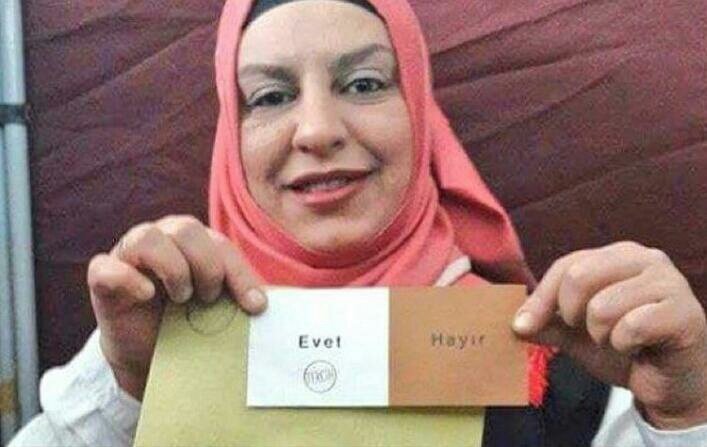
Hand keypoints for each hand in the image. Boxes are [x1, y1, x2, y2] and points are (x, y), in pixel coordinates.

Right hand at [87, 215, 266, 399]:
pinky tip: (147, 295)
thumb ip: (243, 298)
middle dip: (207, 266)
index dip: (241, 274)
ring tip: (182, 299)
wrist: (151, 355)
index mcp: (194, 240)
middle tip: (209, 299)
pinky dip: (127, 279)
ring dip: (173, 269)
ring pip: (147, 237)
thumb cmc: (189, 323)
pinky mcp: (103, 279)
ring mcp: (128, 255)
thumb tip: (272, 302)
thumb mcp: (222, 309)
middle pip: (186, 228)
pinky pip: (106, 267)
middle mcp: (162, 238)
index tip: (256, 306)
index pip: (221, 245)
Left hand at [512, 241, 706, 428]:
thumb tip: (513, 322)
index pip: (565, 266)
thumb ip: (548, 323)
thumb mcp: (577, 335)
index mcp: (617, 255)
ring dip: (602, 336)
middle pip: (578, 276)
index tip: (522, 326)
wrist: (671, 384)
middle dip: (572, 315)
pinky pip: (631, 327)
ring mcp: (668, 282)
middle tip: (591, 334)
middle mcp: (644, 258)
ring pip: (602, 305)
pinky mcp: (683, 312)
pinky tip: (640, 348)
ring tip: (620, 341)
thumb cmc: (627, 349)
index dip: (540, 299)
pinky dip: (625, 346)